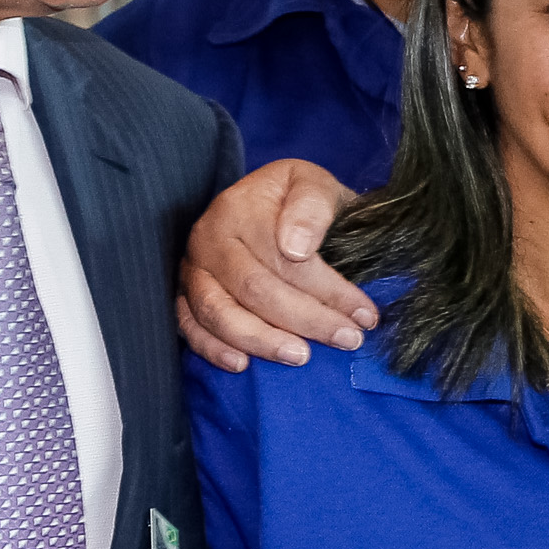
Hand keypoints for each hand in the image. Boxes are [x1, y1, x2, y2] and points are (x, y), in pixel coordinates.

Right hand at [176, 159, 372, 372]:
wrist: (268, 203)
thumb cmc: (297, 200)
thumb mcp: (314, 183)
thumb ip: (312, 205)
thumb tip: (297, 247)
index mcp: (239, 208)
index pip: (284, 258)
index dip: (327, 290)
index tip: (364, 314)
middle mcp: (208, 238)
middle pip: (255, 289)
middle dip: (306, 319)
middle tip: (347, 339)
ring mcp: (193, 268)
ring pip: (219, 312)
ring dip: (262, 340)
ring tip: (300, 356)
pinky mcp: (184, 294)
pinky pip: (189, 326)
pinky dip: (212, 348)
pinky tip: (242, 364)